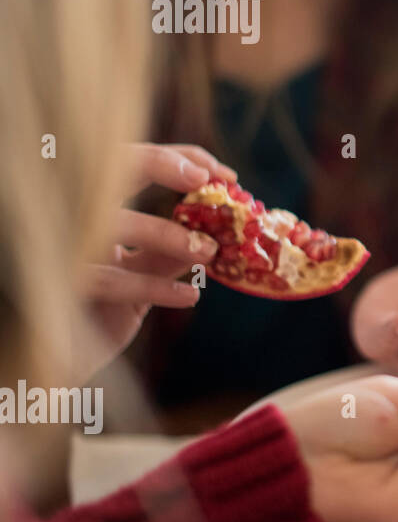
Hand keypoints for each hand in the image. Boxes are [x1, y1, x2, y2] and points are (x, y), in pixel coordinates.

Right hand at [79, 144, 237, 369]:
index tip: (221, 173)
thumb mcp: (137, 276)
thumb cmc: (98, 314)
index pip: (126, 161)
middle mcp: (67, 221)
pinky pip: (111, 281)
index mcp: (87, 211)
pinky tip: (191, 295)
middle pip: (103, 170)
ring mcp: (60, 251)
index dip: (174, 157)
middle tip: (204, 181)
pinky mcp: (61, 288)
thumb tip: (213, 231)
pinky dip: (156, 287)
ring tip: (209, 251)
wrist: (53, 363)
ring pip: (109, 225)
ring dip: (167, 235)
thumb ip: (165, 252)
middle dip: (157, 163)